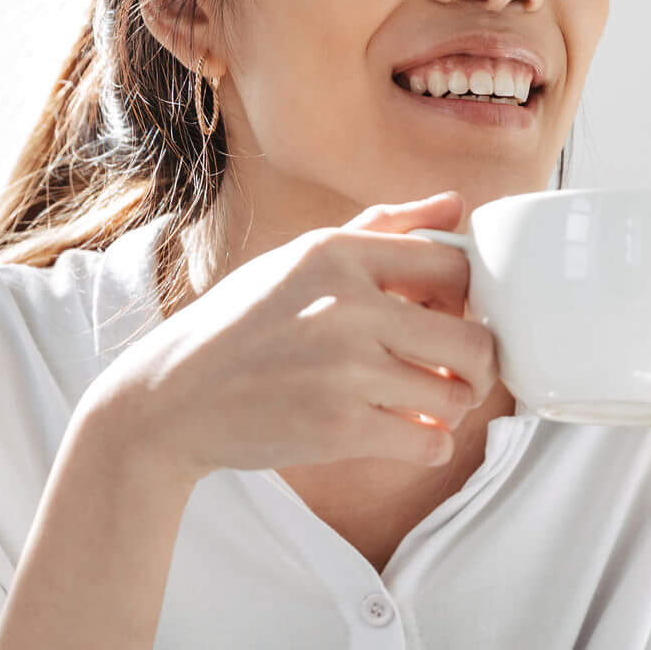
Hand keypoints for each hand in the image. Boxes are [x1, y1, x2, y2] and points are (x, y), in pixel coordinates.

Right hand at [86, 191, 500, 481]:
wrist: (172, 396)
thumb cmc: (241, 326)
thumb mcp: (301, 259)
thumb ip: (384, 228)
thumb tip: (458, 205)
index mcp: (337, 253)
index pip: (455, 265)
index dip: (470, 299)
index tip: (453, 319)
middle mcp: (345, 305)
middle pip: (471, 340)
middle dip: (478, 365)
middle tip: (459, 375)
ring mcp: (344, 369)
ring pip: (455, 397)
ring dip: (451, 409)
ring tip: (424, 405)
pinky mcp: (339, 428)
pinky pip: (429, 442)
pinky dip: (428, 444)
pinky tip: (403, 433)